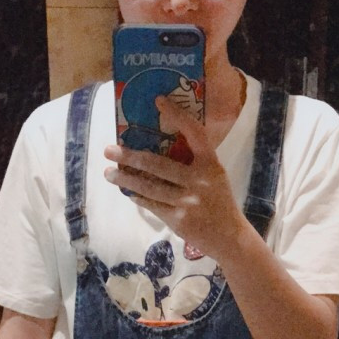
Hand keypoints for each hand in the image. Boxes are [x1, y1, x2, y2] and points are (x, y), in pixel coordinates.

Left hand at [104, 96, 244, 260]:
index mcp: (211, 164)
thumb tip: (157, 147)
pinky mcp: (178, 218)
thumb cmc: (219, 202)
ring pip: (148, 186)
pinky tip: (128, 191)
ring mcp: (187, 200)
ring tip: (109, 172)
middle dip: (129, 156)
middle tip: (109, 149)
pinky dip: (138, 196)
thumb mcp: (214, 177)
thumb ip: (193, 163)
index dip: (177, 115)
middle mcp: (200, 180)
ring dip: (125, 178)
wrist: (229, 237)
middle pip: (157, 163)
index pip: (194, 133)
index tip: (158, 101)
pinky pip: (151, 204)